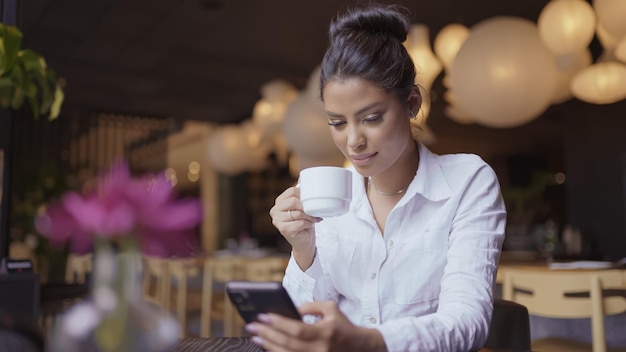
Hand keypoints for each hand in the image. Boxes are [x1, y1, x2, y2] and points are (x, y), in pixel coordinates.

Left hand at [246, 301, 386, 351]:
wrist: (360, 347)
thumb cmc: (343, 325)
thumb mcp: (330, 308)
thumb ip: (310, 306)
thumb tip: (290, 310)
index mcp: (326, 332)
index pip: (297, 329)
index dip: (279, 323)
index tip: (263, 315)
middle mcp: (321, 349)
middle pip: (288, 344)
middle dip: (268, 334)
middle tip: (252, 326)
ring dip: (269, 346)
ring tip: (256, 336)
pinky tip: (269, 347)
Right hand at [269, 186, 319, 268]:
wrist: (304, 241)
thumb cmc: (304, 222)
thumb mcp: (303, 206)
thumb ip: (302, 194)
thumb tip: (305, 177)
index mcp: (279, 201)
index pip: (292, 191)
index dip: (304, 194)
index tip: (312, 200)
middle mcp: (275, 210)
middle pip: (293, 201)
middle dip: (307, 206)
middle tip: (315, 210)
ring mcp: (277, 220)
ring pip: (297, 213)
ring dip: (309, 216)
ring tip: (315, 218)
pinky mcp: (283, 229)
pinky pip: (299, 223)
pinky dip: (308, 223)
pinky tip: (310, 224)